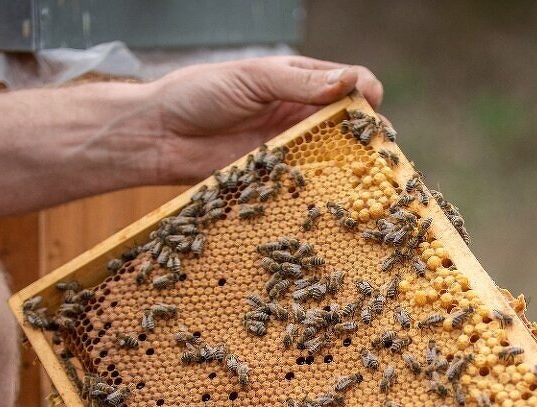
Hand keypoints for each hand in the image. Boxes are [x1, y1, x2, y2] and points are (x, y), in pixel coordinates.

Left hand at [148, 56, 383, 182]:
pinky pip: (307, 185)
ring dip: (351, 168)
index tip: (370, 108)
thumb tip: (350, 82)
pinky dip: (322, 192)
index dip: (366, 93)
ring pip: (335, 158)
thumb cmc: (199, 94)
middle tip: (378, 152)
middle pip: (350, 124)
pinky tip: (334, 198)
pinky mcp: (275, 178)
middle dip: (369, 136)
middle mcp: (300, 114)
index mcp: (299, 80)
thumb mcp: (253, 79)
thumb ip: (300, 82)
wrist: (158, 135)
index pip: (350, 82)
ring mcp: (289, 148)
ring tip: (365, 179)